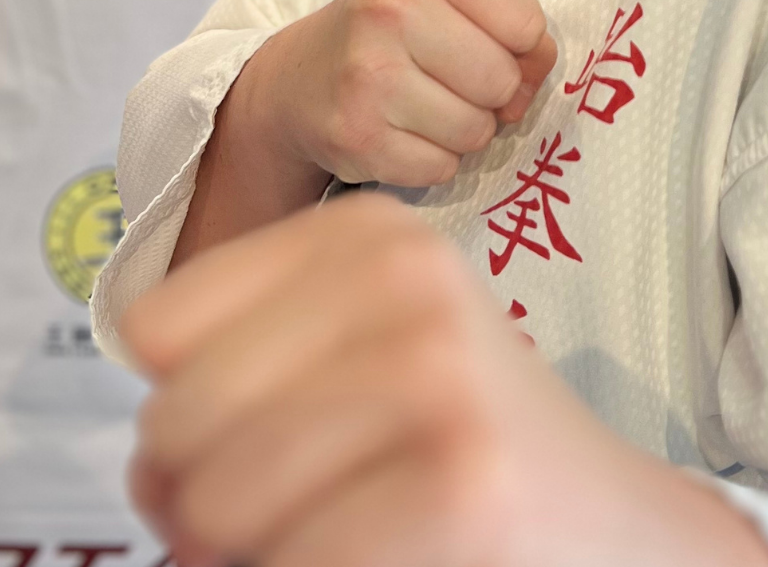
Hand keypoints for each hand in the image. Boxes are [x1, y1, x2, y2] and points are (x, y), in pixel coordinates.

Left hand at [125, 197, 767, 566]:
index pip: (159, 329)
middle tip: (279, 514)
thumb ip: (237, 373)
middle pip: (174, 419)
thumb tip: (153, 484)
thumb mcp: (360, 352)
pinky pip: (291, 566)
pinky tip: (383, 562)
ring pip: (216, 505)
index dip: (180, 408)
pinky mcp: (463, 483)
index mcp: (371, 234)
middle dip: (195, 499)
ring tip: (333, 536)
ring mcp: (439, 376)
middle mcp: (407, 281)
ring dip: (248, 556)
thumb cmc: (457, 442)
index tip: (248, 434)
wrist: (613, 524)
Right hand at [253, 0, 557, 188]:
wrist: (300, 76)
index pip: (525, 22)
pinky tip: (404, 131)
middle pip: (502, 80)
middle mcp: (391, 7)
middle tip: (456, 82)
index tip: (490, 45)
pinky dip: (433, 159)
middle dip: (493, 93)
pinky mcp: (355, 136)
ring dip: (465, 129)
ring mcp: (368, 74)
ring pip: (476, 130)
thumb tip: (538, 71)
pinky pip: (440, 168)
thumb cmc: (393, 28)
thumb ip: (511, 18)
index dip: (522, 47)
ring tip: (428, 105)